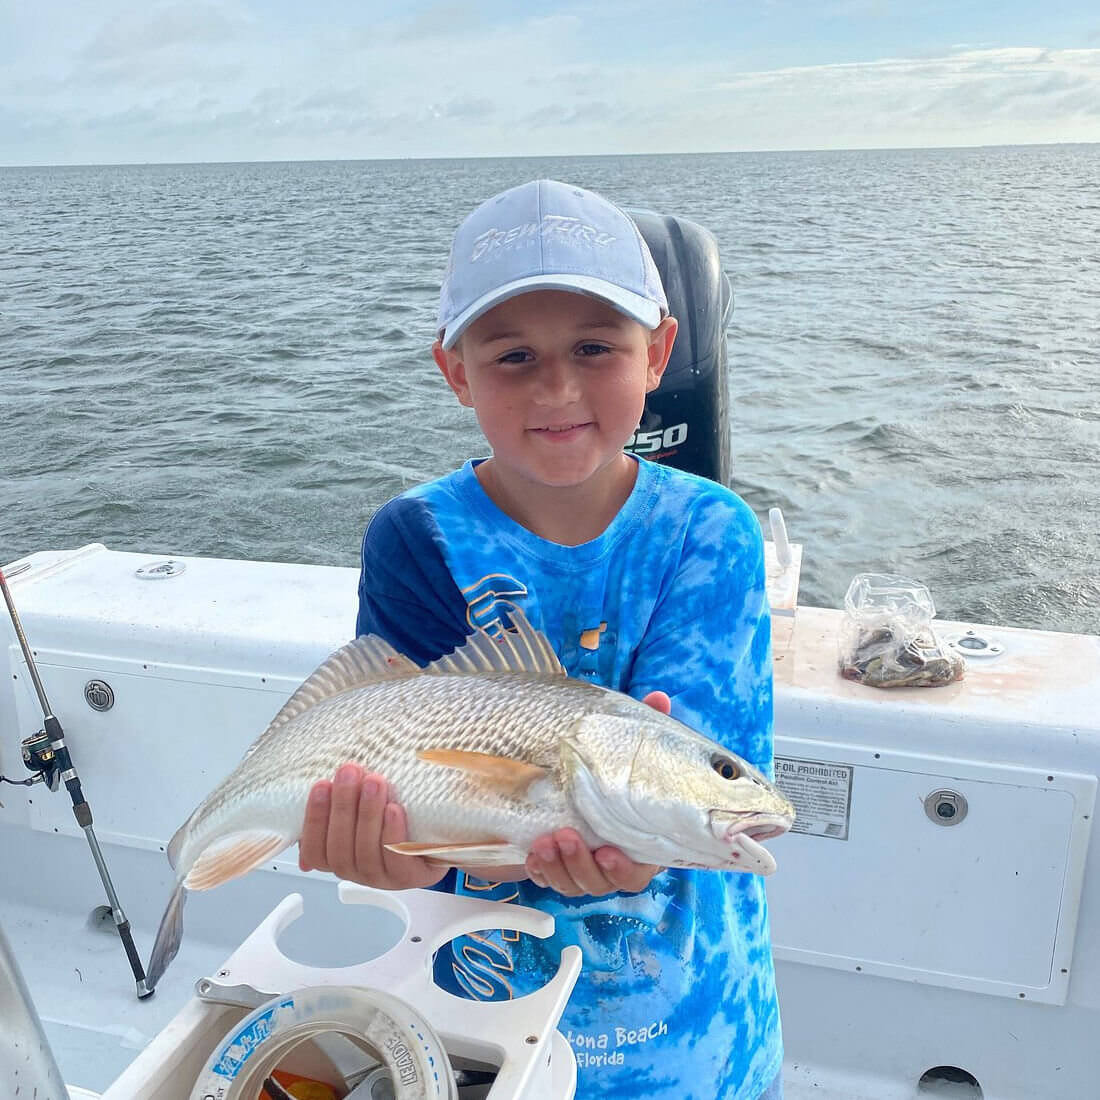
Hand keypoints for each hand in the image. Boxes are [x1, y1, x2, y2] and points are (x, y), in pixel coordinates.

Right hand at [298, 764, 447, 890]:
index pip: (314, 848)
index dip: (314, 818)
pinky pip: (397, 860)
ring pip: (366, 852)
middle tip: (350, 773)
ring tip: (374, 783)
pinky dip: (392, 834)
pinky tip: (394, 810)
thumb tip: (323, 780)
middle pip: (340, 847)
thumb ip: (340, 799)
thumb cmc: (391, 820)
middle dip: (343, 806)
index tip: (322, 785)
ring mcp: (382, 876)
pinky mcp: (410, 876)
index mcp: (337, 857)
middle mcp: (356, 870)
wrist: (434, 840)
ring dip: (368, 814)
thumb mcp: (360, 808)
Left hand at [522, 689, 669, 897]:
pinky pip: (550, 881)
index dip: (627, 867)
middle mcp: (612, 854)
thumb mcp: (615, 740)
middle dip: (585, 865)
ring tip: (544, 842)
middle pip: (607, 881)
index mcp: (637, 836)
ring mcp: (582, 863)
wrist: (551, 772)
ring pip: (576, 884)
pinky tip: (533, 855)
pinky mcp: (555, 866)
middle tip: (567, 835)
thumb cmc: (597, 762)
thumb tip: (659, 699)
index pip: (642, 868)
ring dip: (560, 868)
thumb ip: (640, 726)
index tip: (609, 849)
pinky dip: (541, 872)